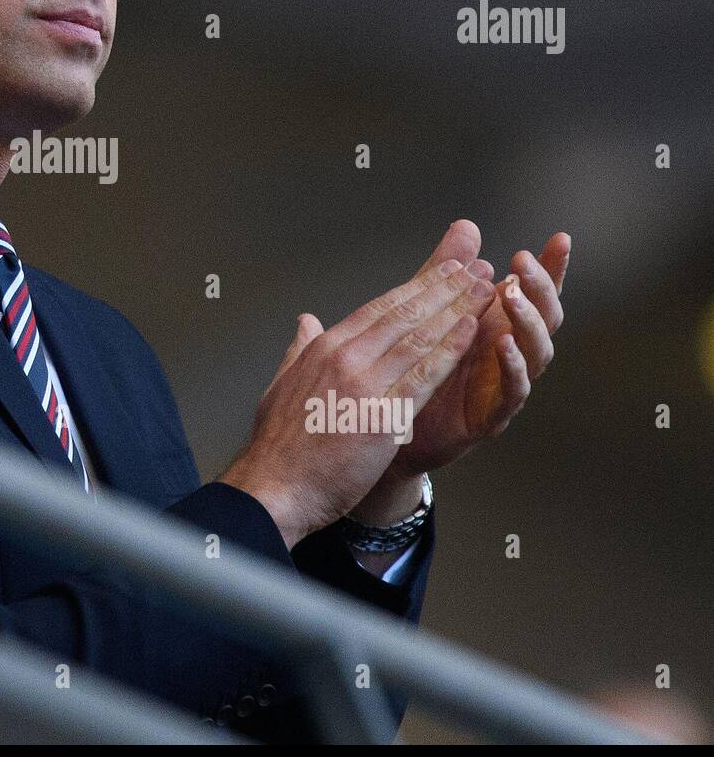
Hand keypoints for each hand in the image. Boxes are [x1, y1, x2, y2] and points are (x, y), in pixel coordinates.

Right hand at [218, 259, 494, 546]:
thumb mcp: (281, 385)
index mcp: (324, 349)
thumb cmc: (278, 446)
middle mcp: (345, 358)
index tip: (441, 273)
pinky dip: (450, 350)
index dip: (416, 288)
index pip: (379, 308)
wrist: (275, 487)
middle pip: (404, 314)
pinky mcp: (382, 417)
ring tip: (482, 291)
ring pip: (419, 338)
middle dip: (444, 289)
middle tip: (472, 269)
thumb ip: (299, 350)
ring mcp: (364, 385)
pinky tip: (471, 333)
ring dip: (456, 311)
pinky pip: (424, 376)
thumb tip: (305, 323)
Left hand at [389, 220, 570, 475]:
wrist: (389, 428)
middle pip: (544, 318)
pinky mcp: (491, 415)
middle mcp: (510, 352)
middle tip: (522, 264)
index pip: (534, 293)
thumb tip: (467, 225)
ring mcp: (505, 384)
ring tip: (512, 297)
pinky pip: (512, 392)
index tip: (560, 238)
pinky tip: (504, 345)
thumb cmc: (417, 366)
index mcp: (499, 324)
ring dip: (528, 323)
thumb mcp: (430, 311)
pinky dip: (512, 368)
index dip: (552, 268)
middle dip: (539, 289)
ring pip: (537, 353)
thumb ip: (449, 270)